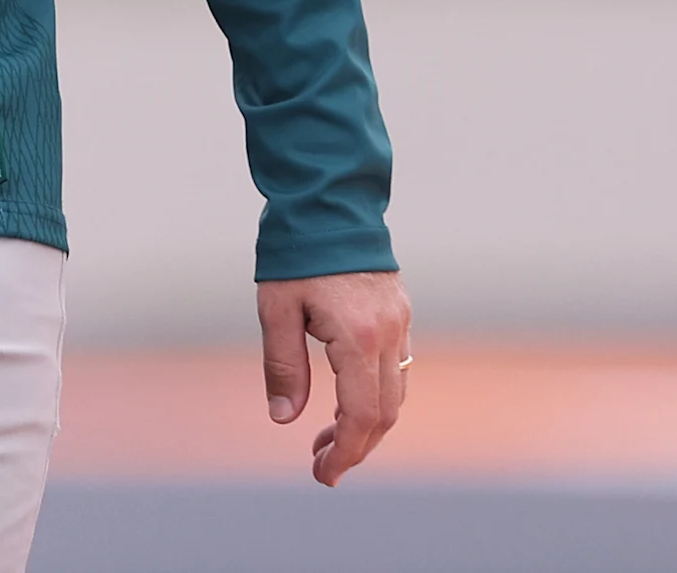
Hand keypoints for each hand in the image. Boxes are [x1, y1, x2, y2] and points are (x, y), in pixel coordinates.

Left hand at [257, 269, 409, 485]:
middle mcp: (389, 335)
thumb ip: (283, 365)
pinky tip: (344, 401)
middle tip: (323, 466)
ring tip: (326, 439)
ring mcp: (400, 324)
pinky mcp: (400, 314)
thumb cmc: (295, 253)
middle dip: (356, 446)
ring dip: (365, 423)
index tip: (324, 474)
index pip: (360, 414)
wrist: (329, 201)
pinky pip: (397, 369)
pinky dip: (374, 395)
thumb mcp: (276, 309)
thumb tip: (284, 418)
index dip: (345, 451)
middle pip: (385, 412)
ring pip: (395, 394)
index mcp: (358, 336)